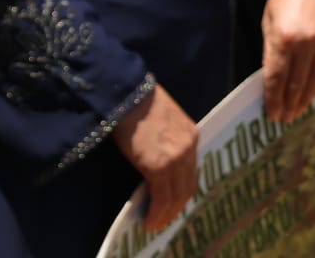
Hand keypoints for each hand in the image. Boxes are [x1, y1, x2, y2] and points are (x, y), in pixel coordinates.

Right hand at [113, 85, 197, 231]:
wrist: (123, 90)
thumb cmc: (134, 100)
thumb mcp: (159, 119)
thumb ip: (164, 140)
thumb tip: (155, 165)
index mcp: (190, 134)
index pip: (191, 172)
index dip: (181, 192)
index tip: (171, 204)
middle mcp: (188, 147)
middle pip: (187, 188)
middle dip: (175, 208)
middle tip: (163, 220)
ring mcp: (175, 157)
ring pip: (176, 196)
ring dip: (165, 215)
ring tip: (153, 225)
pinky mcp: (158, 165)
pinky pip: (161, 197)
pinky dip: (156, 212)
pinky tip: (147, 220)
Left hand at [261, 0, 314, 121]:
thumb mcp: (269, 20)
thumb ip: (271, 49)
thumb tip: (272, 78)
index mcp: (284, 37)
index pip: (276, 76)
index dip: (273, 98)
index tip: (271, 113)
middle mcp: (307, 43)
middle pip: (297, 83)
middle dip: (288, 103)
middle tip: (284, 118)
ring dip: (305, 99)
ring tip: (297, 111)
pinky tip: (314, 95)